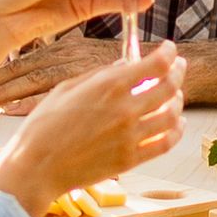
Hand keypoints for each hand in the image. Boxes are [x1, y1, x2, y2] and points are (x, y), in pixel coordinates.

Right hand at [0, 45, 185, 215]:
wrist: (37, 167)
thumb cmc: (44, 127)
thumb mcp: (66, 89)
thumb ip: (98, 75)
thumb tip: (124, 66)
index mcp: (108, 86)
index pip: (155, 64)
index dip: (169, 53)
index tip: (170, 49)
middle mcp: (125, 109)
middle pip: (169, 87)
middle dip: (178, 73)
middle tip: (179, 68)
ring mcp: (130, 136)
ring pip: (172, 115)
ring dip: (178, 102)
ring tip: (176, 96)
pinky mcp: (131, 160)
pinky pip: (165, 143)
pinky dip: (176, 132)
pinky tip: (176, 125)